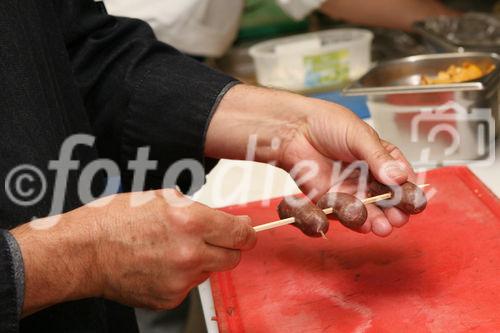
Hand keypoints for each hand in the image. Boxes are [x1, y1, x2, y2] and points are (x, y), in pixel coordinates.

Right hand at [12, 190, 255, 315]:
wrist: (83, 252)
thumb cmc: (116, 220)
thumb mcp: (162, 199)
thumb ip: (200, 210)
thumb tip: (228, 220)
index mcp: (191, 221)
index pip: (241, 233)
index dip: (247, 231)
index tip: (246, 231)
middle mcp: (190, 253)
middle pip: (233, 257)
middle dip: (227, 247)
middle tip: (212, 238)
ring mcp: (181, 280)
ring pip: (210, 271)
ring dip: (202, 260)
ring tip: (172, 249)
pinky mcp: (170, 299)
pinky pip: (189, 285)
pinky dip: (182, 276)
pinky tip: (160, 264)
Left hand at [206, 85, 416, 236]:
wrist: (294, 130)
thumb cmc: (327, 123)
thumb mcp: (359, 135)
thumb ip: (378, 157)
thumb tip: (400, 177)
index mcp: (382, 157)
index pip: (401, 177)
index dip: (409, 191)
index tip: (415, 202)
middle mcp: (369, 176)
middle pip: (388, 199)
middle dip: (395, 211)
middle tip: (399, 218)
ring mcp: (351, 188)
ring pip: (369, 209)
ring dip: (378, 219)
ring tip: (384, 226)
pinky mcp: (332, 199)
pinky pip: (346, 213)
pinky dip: (356, 220)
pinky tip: (365, 223)